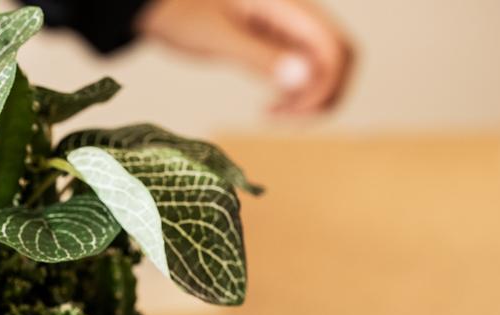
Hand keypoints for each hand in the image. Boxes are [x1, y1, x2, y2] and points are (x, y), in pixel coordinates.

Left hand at [136, 0, 353, 114]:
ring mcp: (288, 33)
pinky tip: (270, 109)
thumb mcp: (219, 37)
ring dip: (310, 99)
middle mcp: (296, 18)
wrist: (160, 8)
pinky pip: (302, 73)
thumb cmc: (182, 13)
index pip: (335, 49)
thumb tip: (301, 78)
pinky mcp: (275, 47)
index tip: (291, 111)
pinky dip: (296, 96)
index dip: (325, 85)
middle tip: (284, 118)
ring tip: (272, 115)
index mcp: (290, 8)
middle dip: (324, 94)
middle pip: (339, 59)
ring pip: (324, 69)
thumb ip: (260, 55)